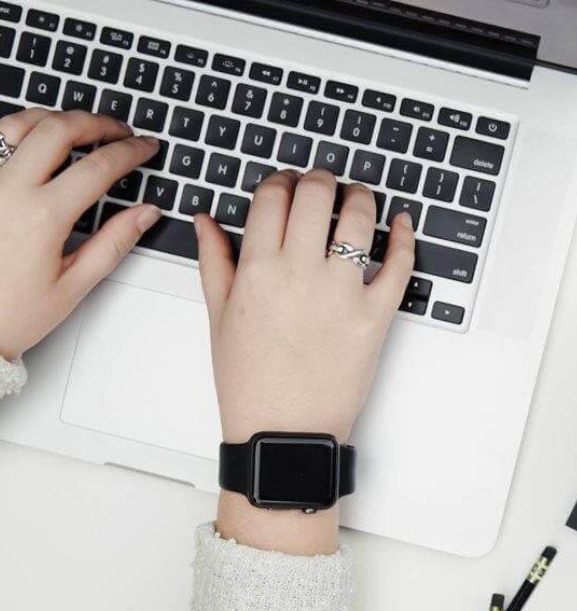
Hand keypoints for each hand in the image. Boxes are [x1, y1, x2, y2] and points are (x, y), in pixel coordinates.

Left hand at [0, 109, 159, 359]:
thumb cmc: (4, 316)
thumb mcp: (71, 287)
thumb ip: (113, 244)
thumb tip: (145, 214)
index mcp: (41, 217)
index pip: (98, 166)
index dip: (130, 151)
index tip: (144, 148)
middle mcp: (6, 189)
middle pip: (59, 128)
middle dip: (96, 122)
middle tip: (117, 130)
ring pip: (19, 123)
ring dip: (53, 119)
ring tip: (75, 128)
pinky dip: (17, 137)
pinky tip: (31, 151)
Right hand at [195, 169, 414, 553]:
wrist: (283, 432)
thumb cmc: (248, 381)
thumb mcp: (218, 318)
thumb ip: (214, 261)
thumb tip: (207, 220)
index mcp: (258, 270)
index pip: (272, 197)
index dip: (278, 181)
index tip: (282, 186)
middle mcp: (301, 273)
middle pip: (316, 193)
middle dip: (317, 178)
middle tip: (318, 185)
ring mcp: (343, 293)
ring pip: (360, 217)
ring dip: (358, 196)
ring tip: (354, 198)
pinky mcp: (376, 315)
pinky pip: (400, 263)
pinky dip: (404, 236)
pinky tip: (400, 223)